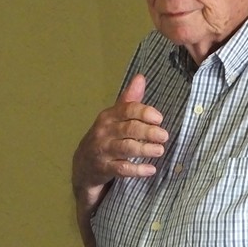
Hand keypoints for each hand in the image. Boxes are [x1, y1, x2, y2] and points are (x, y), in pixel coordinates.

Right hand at [72, 74, 167, 200]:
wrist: (83, 166)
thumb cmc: (104, 138)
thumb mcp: (114, 118)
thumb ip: (129, 100)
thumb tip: (140, 77)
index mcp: (108, 116)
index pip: (127, 109)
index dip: (144, 112)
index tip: (159, 118)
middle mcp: (104, 132)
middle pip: (129, 128)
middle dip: (148, 131)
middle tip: (164, 136)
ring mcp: (103, 151)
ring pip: (126, 148)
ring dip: (145, 149)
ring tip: (160, 150)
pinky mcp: (103, 169)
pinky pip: (122, 169)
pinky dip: (137, 170)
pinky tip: (151, 170)